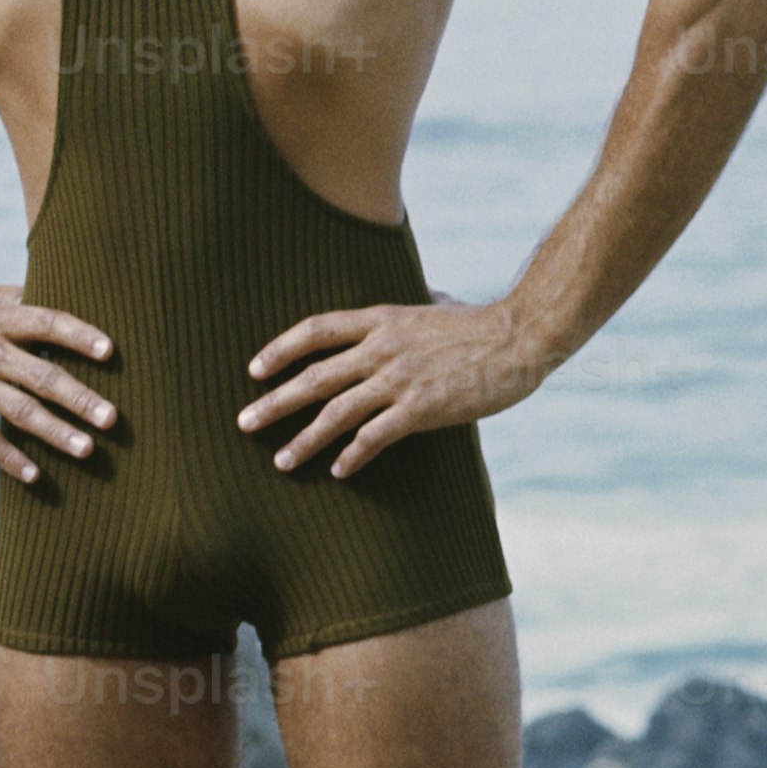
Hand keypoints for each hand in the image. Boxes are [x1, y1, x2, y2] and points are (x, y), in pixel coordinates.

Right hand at [0, 278, 114, 486]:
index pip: (46, 324)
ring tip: (87, 449)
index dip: (78, 335)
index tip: (110, 350)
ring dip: (55, 432)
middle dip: (79, 399)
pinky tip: (35, 475)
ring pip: (19, 411)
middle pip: (41, 377)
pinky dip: (9, 458)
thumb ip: (26, 302)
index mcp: (0, 319)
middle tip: (112, 418)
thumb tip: (70, 301)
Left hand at [242, 297, 540, 476]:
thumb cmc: (483, 322)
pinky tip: (339, 471)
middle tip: (244, 422)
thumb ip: (421, 304)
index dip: (279, 349)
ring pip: (336, 412)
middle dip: (275, 402)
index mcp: (381, 319)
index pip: (315, 330)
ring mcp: (400, 378)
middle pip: (314, 377)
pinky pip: (376, 436)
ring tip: (280, 461)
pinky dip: (353, 455)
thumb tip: (425, 296)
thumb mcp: (439, 305)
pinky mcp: (422, 407)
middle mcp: (382, 347)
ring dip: (304, 440)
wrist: (522, 335)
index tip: (253, 369)